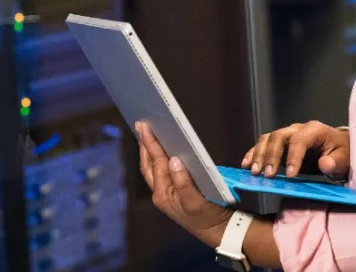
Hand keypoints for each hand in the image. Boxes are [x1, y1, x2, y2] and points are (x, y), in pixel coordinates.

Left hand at [136, 121, 232, 245]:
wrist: (215, 230)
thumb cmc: (207, 216)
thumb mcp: (196, 200)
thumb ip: (184, 181)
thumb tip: (174, 160)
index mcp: (163, 194)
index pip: (156, 163)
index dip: (151, 143)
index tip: (146, 127)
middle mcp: (160, 193)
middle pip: (147, 164)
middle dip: (143, 144)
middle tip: (141, 124)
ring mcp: (164, 193)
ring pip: (151, 169)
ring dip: (147, 151)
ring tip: (145, 134)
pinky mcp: (171, 193)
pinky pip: (159, 172)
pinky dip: (156, 159)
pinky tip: (159, 151)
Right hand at [241, 121, 348, 179]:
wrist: (338, 149)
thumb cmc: (342, 153)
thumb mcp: (345, 159)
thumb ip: (336, 162)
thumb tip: (325, 163)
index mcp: (315, 130)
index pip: (300, 140)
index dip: (294, 157)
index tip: (290, 175)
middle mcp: (297, 129)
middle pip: (279, 136)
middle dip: (271, 155)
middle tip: (267, 175)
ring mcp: (287, 135)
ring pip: (267, 139)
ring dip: (259, 155)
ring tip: (254, 172)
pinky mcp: (279, 145)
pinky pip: (263, 144)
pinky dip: (253, 153)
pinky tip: (246, 165)